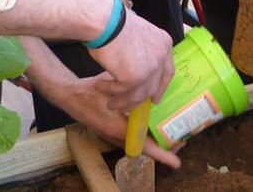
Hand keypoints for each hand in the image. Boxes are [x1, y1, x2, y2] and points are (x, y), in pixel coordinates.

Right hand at [61, 75, 181, 167]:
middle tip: (181, 140)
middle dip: (165, 146)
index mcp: (121, 131)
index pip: (147, 147)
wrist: (71, 96)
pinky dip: (146, 134)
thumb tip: (152, 90)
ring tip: (171, 133)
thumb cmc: (92, 93)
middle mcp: (119, 138)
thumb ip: (133, 93)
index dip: (163, 155)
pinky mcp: (113, 132)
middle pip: (147, 149)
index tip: (177, 163)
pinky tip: (153, 123)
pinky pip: (134, 137)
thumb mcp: (114, 91)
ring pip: (141, 144)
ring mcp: (116, 137)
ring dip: (156, 140)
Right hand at [88, 10, 173, 112]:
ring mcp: (149, 70)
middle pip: (153, 86)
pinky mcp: (134, 78)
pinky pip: (120, 91)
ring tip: (110, 103)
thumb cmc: (115, 22)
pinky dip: (109, 90)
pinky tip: (99, 86)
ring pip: (137, 94)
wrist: (105, 21)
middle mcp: (160, 58)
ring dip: (122, 101)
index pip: (167, 72)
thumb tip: (139, 65)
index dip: (161, 87)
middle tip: (130, 106)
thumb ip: (144, 49)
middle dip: (141, 98)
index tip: (154, 98)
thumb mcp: (139, 33)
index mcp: (164, 44)